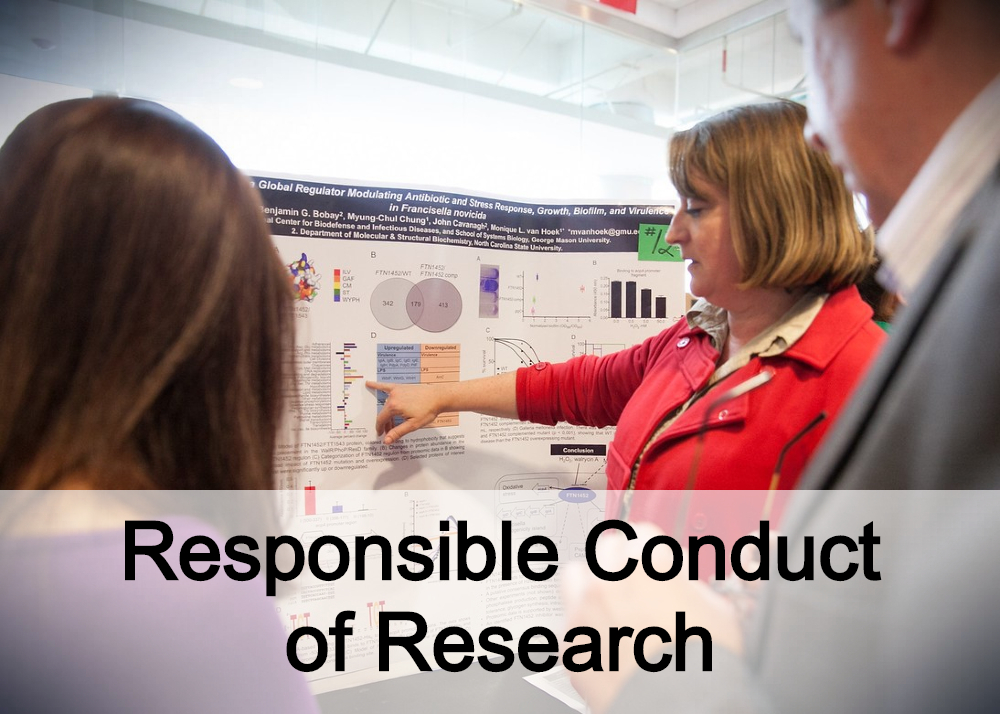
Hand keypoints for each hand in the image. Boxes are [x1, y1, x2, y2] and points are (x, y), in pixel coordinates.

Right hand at [366, 381, 445, 443]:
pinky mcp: (401, 387)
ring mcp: (396, 390)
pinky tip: (369, 383)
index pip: (381, 419)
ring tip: (391, 423)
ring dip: (388, 414)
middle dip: (386, 423)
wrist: (438, 397)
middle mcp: (392, 397)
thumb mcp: (413, 425)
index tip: (381, 435)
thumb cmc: (428, 410)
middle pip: (384, 413)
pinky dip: (377, 385)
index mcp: (393, 406)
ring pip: (386, 404)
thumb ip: (398, 432)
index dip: (380, 429)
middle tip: (390, 432)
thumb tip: (386, 441)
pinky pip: (386, 386)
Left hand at [561, 523, 742, 713]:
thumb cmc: (706, 666)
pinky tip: (606, 647)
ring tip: (611, 612)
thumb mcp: (718, 611)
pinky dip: (585, 632)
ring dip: (591, 588)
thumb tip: (684, 586)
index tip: (656, 567)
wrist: (682, 709)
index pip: (643, 535)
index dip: (654, 554)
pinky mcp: (571, 645)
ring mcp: (586, 610)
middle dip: (621, 566)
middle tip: (636, 590)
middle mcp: (611, 578)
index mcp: (649, 561)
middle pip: (606, 550)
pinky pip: (570, 625)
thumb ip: (693, 587)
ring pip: (576, 578)